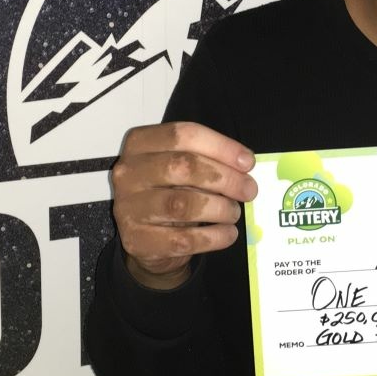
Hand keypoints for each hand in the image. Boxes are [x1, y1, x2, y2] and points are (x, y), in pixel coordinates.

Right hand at [110, 121, 256, 289]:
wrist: (146, 239)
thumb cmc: (169, 193)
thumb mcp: (182, 169)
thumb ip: (207, 160)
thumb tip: (243, 165)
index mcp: (139, 144)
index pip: (182, 135)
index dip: (220, 146)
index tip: (248, 162)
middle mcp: (128, 172)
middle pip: (182, 166)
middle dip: (224, 177)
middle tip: (249, 190)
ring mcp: (128, 207)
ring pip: (182, 204)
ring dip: (219, 208)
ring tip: (234, 212)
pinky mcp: (137, 240)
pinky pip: (182, 239)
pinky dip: (213, 237)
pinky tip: (228, 234)